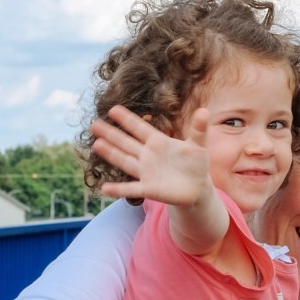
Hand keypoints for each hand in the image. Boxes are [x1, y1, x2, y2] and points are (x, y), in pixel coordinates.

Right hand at [91, 105, 214, 208]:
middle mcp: (148, 155)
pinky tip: (104, 189)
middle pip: (126, 142)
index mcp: (158, 142)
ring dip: (111, 154)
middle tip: (94, 124)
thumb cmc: (195, 164)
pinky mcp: (149, 188)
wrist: (197, 187)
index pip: (140, 128)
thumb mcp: (198, 145)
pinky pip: (131, 189)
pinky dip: (118, 190)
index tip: (113, 109)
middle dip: (111, 134)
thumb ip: (198, 129)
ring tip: (96, 145)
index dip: (128, 119)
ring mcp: (146, 172)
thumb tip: (205, 111)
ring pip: (125, 161)